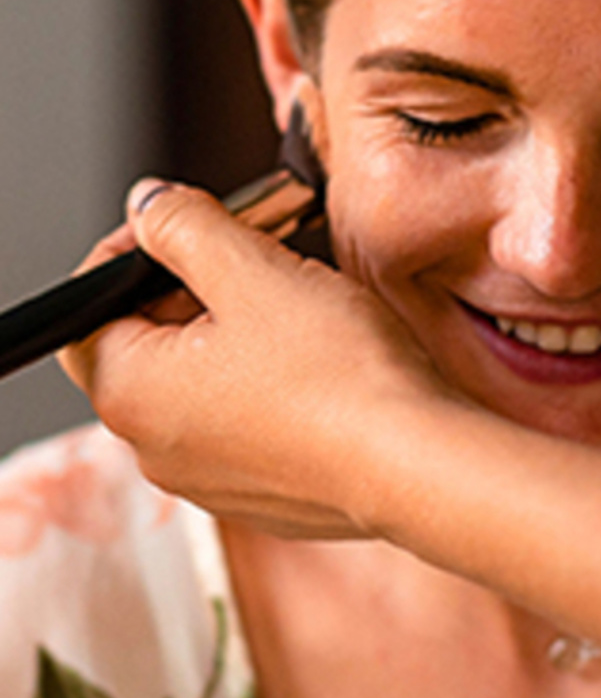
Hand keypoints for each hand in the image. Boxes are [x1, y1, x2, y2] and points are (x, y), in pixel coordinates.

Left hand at [61, 181, 448, 537]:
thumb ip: (183, 226)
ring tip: (296, 301)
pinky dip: (267, 380)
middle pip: (147, 342)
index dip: (130, 253)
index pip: (87, 310)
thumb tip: (146, 205)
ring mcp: (209, 478)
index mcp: (131, 393)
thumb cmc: (337, 374)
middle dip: (193, 286)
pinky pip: (244, 420)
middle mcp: (155, 448)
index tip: (183, 224)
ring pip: (199, 380)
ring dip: (234, 330)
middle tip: (254, 252)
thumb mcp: (251, 268)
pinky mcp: (262, 492)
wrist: (417, 461)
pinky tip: (318, 358)